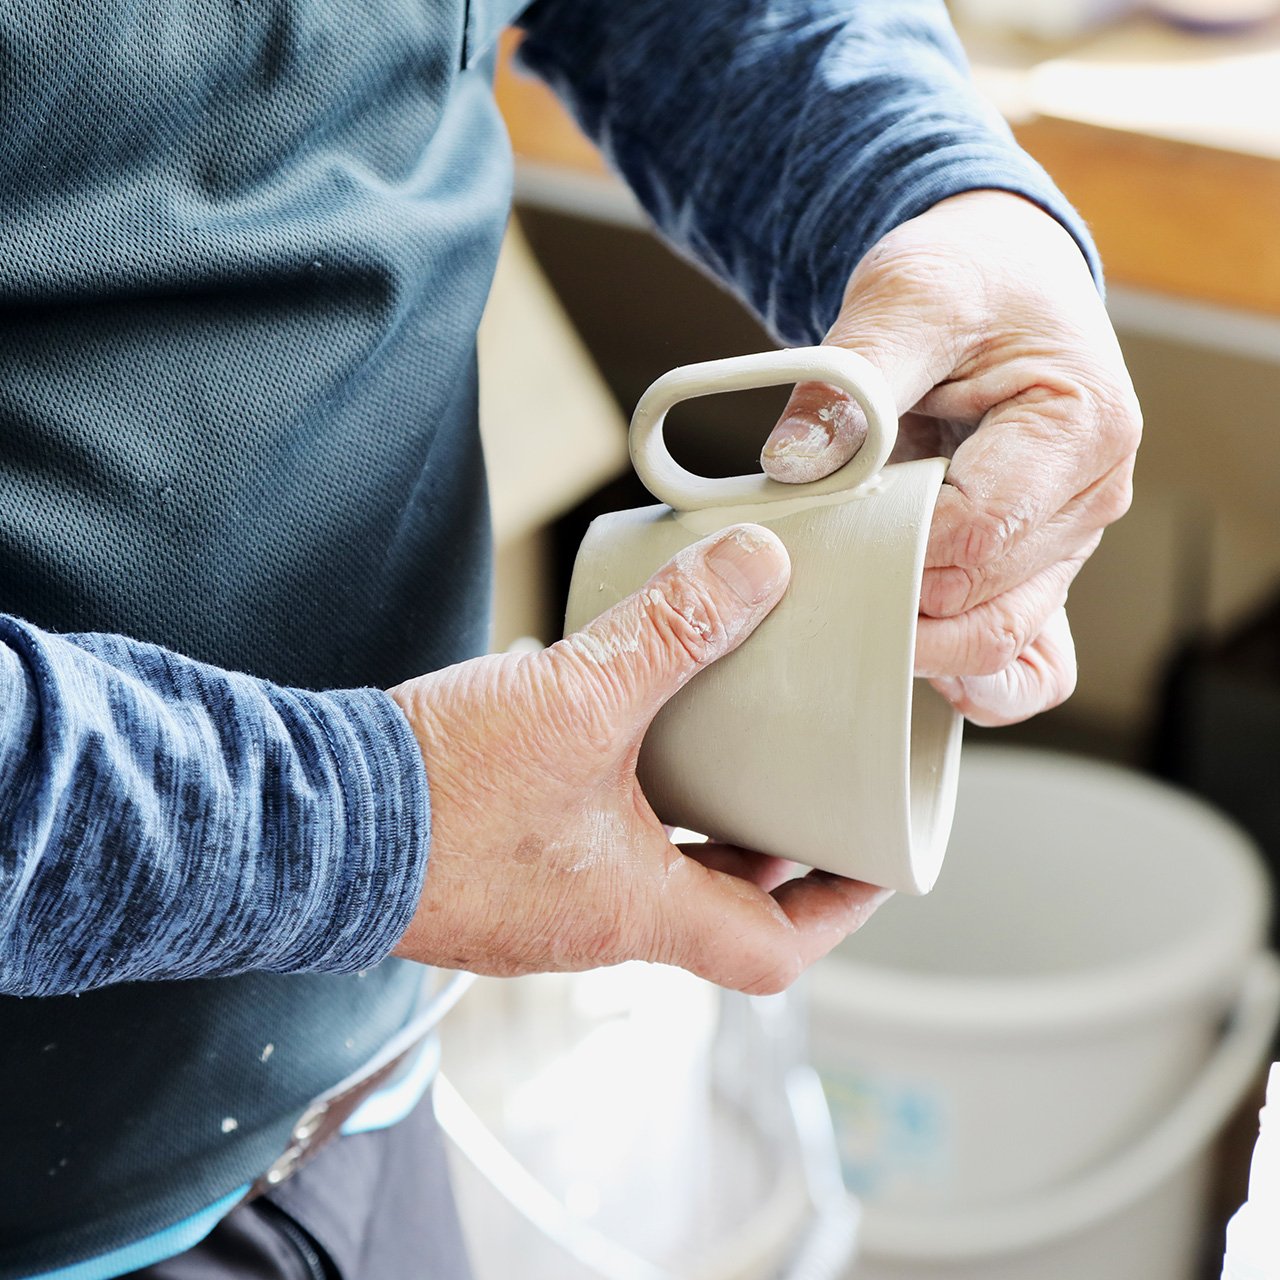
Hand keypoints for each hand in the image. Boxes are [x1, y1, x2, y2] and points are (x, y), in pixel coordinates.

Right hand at [388, 526, 887, 992]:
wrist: (299, 821)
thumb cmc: (432, 793)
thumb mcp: (577, 697)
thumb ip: (671, 629)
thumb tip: (759, 569)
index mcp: (635, 911)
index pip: (774, 952)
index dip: (839, 905)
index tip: (871, 854)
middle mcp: (592, 922)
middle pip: (718, 905)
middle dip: (771, 845)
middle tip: (805, 781)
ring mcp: (539, 901)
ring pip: (651, 867)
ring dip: (695, 814)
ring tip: (723, 741)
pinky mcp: (494, 865)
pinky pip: (587, 841)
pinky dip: (624, 796)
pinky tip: (614, 730)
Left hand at [762, 191, 1140, 726]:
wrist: (994, 280)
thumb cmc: (966, 282)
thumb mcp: (905, 297)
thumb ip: (851, 380)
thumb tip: (795, 466)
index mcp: (1079, 426)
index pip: (974, 532)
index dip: (886, 551)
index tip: (814, 542)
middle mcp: (1089, 496)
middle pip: (984, 600)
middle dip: (890, 602)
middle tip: (808, 585)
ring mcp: (1065, 543)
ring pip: (999, 640)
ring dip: (917, 646)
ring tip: (842, 617)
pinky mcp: (1034, 568)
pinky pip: (1027, 659)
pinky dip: (974, 680)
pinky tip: (915, 671)